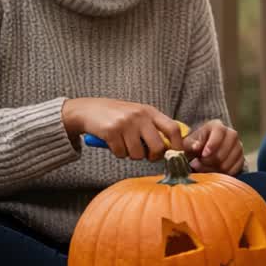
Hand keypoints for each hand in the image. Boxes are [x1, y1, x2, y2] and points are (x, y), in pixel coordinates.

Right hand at [62, 98, 183, 161]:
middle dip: (153, 156)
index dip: (177, 145)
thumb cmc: (117, 116)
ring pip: (138, 154)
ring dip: (131, 155)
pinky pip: (121, 154)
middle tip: (145, 155)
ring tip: (125, 144)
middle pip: (158, 147)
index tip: (175, 155)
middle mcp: (140, 116)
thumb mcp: (139, 115)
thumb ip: (154, 128)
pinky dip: (118, 153)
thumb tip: (172, 149)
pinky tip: (113, 143)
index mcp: (150, 111)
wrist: (88, 109)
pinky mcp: (111, 131)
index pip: (173, 129)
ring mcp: (126, 123)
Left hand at [185, 119, 244, 174]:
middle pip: (226, 147)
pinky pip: (235, 168)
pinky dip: (224, 173)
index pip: (219, 131)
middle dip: (212, 159)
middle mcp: (231, 134)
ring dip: (216, 168)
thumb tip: (196, 147)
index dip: (213, 143)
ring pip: (231, 159)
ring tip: (204, 169)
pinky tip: (214, 173)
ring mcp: (238, 146)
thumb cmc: (194, 147)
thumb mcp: (188, 144)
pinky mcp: (241, 158)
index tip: (204, 154)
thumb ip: (190, 144)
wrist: (202, 155)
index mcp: (217, 126)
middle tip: (199, 164)